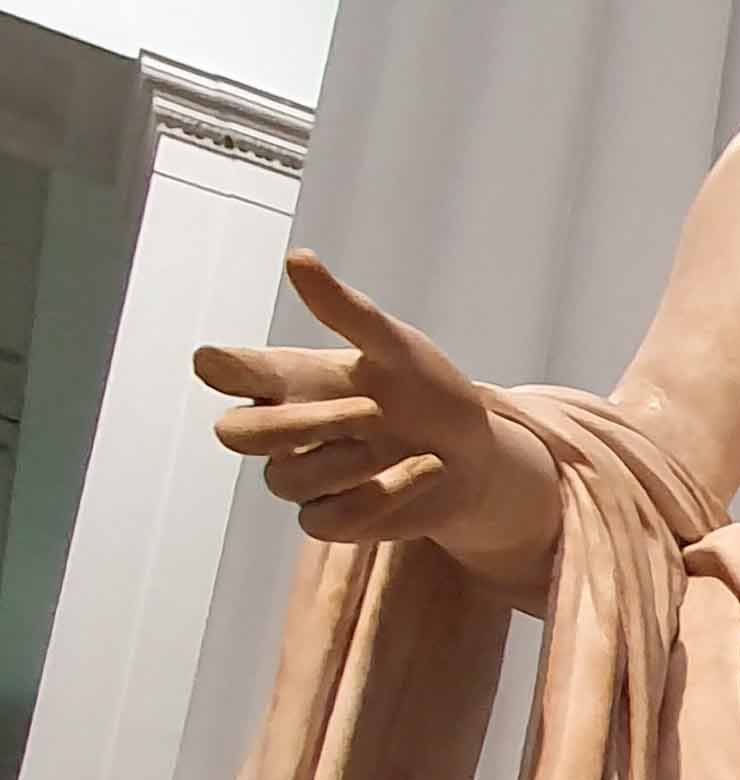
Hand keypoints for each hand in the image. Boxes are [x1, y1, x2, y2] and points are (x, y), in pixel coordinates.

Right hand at [193, 250, 552, 569]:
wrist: (480, 454)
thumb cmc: (429, 392)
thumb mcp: (397, 347)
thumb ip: (347, 311)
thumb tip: (298, 258)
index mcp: (291, 378)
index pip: (228, 371)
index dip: (218, 368)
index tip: (218, 363)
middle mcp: (288, 427)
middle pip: (235, 434)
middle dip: (297, 425)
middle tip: (369, 410)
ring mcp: (306, 476)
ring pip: (284, 479)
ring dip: (348, 460)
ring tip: (400, 441)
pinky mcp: (332, 518)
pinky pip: (325, 521)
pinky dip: (382, 494)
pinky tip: (428, 469)